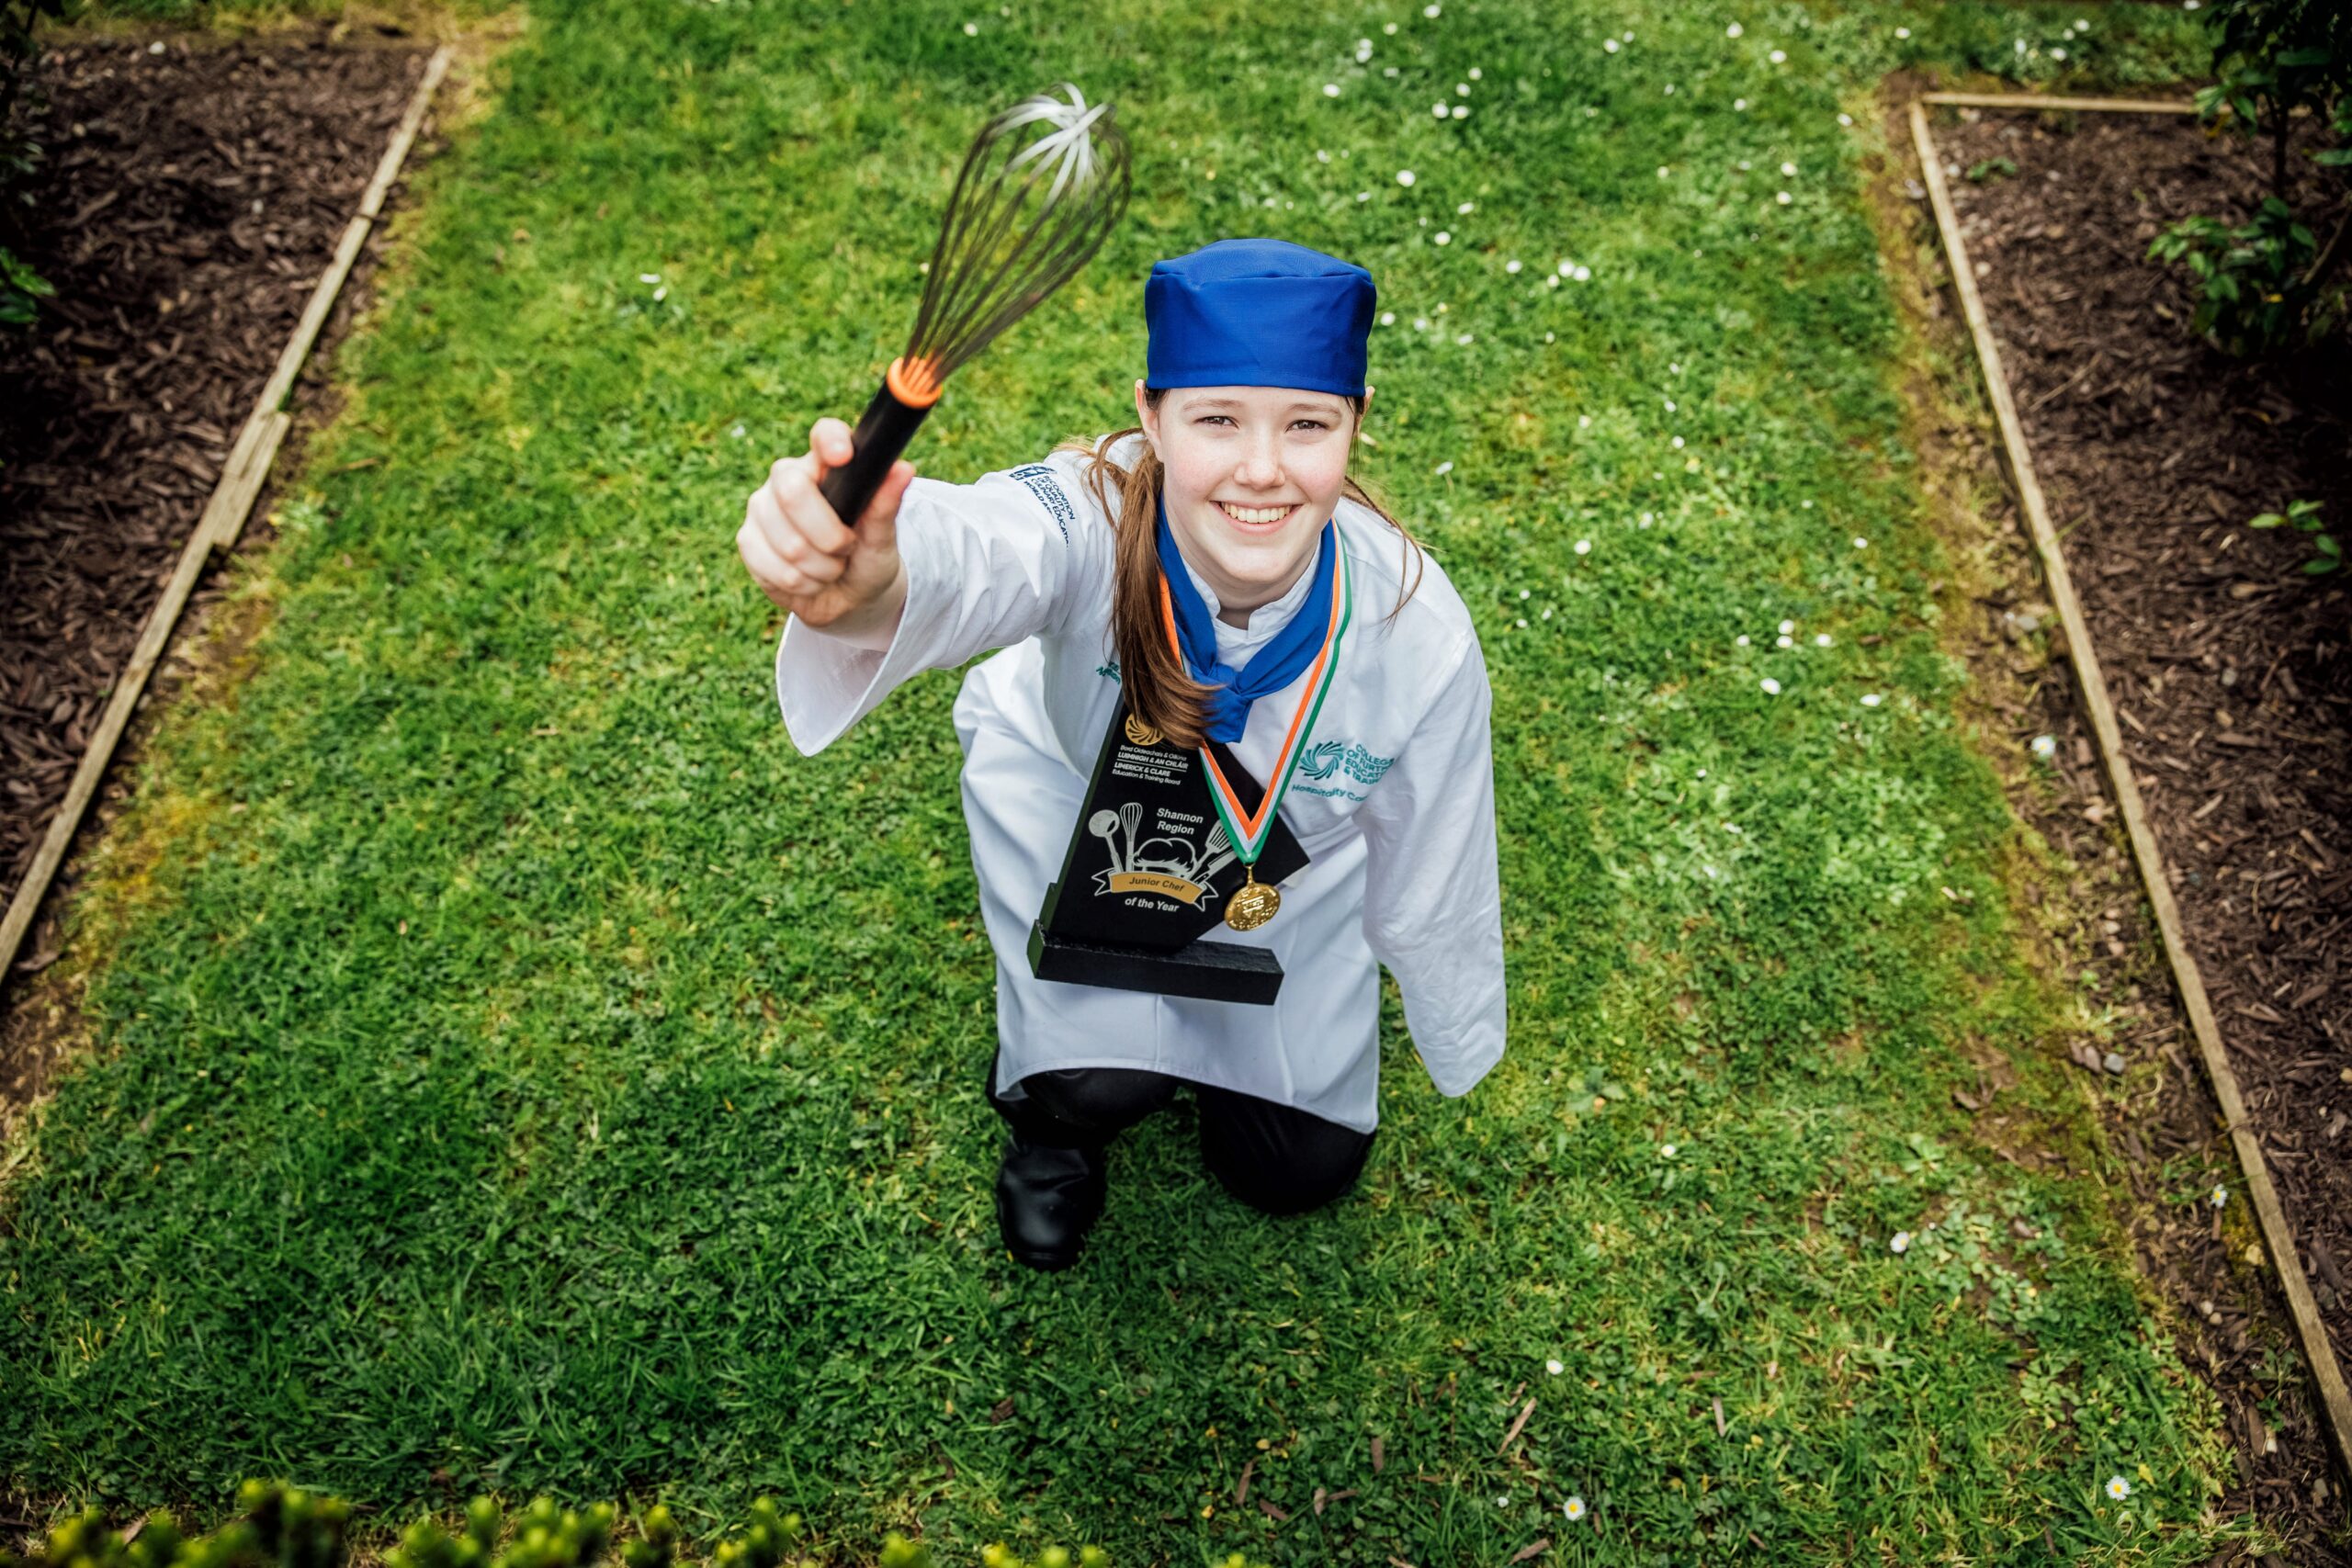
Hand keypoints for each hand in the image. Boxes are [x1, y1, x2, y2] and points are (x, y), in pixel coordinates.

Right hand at [737, 417, 916, 634]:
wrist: (848, 600)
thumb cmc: (868, 559)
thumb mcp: (884, 538)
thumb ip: (886, 506)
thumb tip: (903, 469)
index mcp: (826, 466)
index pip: (824, 434)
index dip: (829, 440)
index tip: (843, 457)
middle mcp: (788, 477)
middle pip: (793, 491)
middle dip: (829, 535)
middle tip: (846, 547)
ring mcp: (762, 507)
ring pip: (789, 543)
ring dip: (822, 568)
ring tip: (831, 567)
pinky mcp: (747, 540)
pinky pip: (774, 567)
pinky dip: (802, 583)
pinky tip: (809, 579)